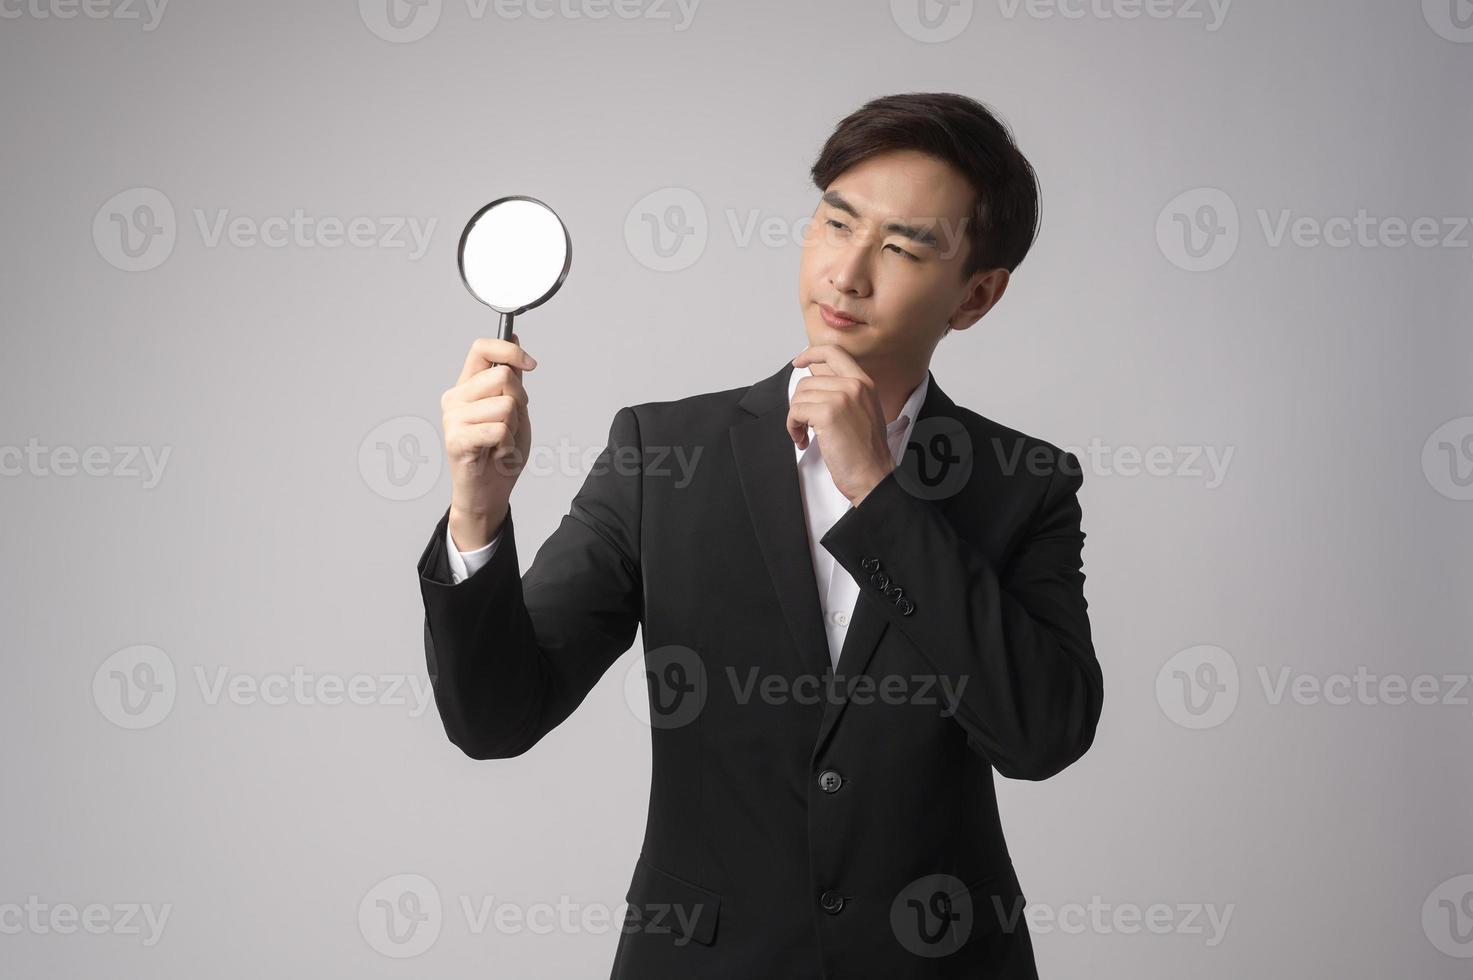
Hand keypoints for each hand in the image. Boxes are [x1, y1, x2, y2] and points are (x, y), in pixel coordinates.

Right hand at [441, 333, 537, 549]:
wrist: (488, 494)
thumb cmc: (499, 454)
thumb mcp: (514, 410)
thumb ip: (512, 379)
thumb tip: (514, 339)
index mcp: (467, 386)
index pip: (481, 348)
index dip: (510, 350)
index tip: (531, 364)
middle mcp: (455, 398)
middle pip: (503, 377)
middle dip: (520, 403)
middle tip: (509, 426)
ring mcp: (452, 419)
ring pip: (505, 405)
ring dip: (513, 429)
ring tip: (501, 443)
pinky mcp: (456, 440)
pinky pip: (498, 429)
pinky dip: (507, 446)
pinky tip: (496, 455)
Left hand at [788, 345, 893, 504]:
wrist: (873, 475)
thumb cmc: (867, 452)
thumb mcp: (864, 412)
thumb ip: (844, 393)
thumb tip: (815, 380)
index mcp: (864, 383)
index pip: (834, 352)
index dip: (811, 354)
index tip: (799, 361)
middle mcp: (854, 385)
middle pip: (808, 381)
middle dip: (800, 404)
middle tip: (804, 424)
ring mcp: (841, 397)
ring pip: (799, 397)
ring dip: (795, 419)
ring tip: (805, 435)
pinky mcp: (827, 413)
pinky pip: (795, 412)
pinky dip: (793, 427)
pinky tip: (803, 441)